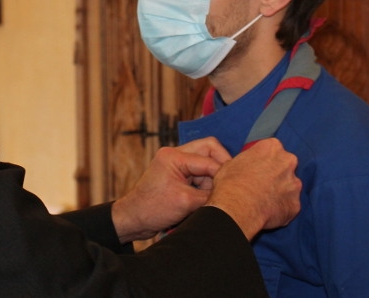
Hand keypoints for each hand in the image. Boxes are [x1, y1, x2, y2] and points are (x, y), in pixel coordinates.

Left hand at [111, 136, 231, 242]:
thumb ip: (210, 195)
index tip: (235, 187)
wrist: (133, 219)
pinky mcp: (178, 174)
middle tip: (229, 184)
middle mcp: (175, 154)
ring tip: (213, 196)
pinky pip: (199, 172)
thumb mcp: (185, 203)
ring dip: (212, 178)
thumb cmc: (152, 209)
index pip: (208, 158)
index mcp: (173, 156)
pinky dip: (206, 183)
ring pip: (206, 161)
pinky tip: (207, 197)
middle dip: (221, 166)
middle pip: (209, 149)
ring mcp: (176, 163)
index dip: (223, 172)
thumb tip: (231, 193)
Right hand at [206, 137, 300, 239]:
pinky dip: (281, 208)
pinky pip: (289, 204)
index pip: (272, 149)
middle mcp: (288, 162)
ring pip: (290, 186)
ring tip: (264, 200)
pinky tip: (268, 211)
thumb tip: (246, 168)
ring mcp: (294, 184)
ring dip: (280, 191)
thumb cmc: (231, 183)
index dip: (264, 159)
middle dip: (277, 173)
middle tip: (263, 183)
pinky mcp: (295, 204)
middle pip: (285, 165)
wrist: (237, 208)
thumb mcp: (231, 162)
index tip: (258, 167)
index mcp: (272, 147)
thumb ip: (247, 161)